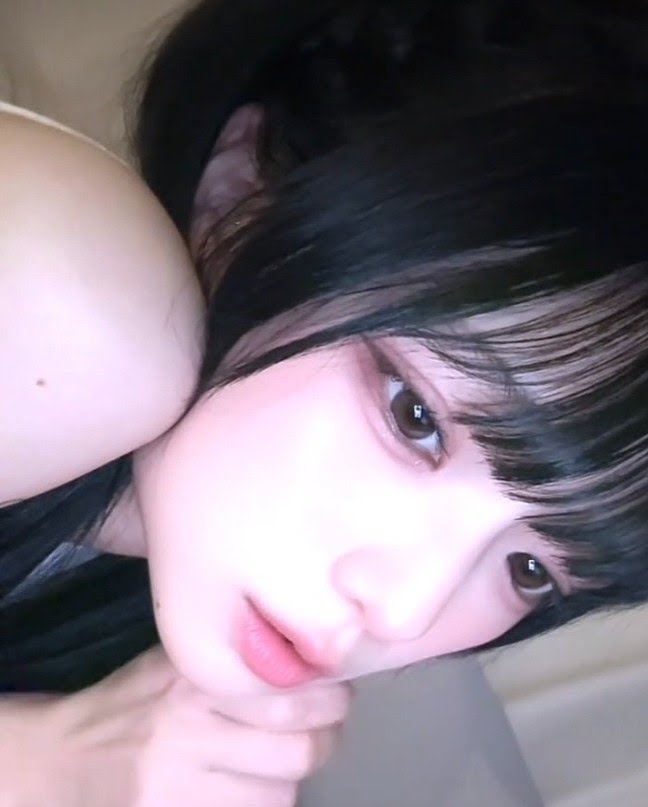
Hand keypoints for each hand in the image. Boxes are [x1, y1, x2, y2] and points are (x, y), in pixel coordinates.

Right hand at [38, 647, 349, 805]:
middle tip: (320, 729)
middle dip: (324, 739)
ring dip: (290, 777)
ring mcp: (178, 783)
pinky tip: (248, 788)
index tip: (335, 692)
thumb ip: (234, 663)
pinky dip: (263, 803)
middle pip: (300, 746)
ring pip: (281, 792)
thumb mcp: (175, 664)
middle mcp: (187, 727)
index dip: (329, 697)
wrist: (67, 760)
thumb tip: (315, 666)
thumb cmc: (133, 703)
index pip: (291, 693)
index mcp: (193, 676)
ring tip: (275, 759)